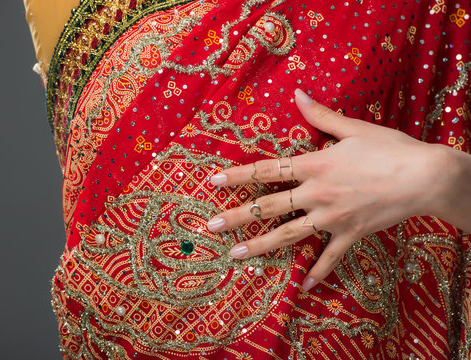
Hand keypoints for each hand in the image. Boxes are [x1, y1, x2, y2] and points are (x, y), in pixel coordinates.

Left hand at [206, 88, 451, 291]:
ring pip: (288, 235)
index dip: (239, 175)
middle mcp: (316, 194)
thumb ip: (321, 116)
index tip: (214, 181)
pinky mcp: (350, 235)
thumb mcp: (353, 128)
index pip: (268, 170)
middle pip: (269, 207)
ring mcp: (331, 218)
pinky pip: (329, 257)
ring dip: (260, 245)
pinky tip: (302, 288)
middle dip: (237, 215)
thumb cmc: (390, 149)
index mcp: (315, 166)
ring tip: (235, 254)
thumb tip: (297, 94)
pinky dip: (317, 273)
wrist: (426, 177)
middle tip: (211, 226)